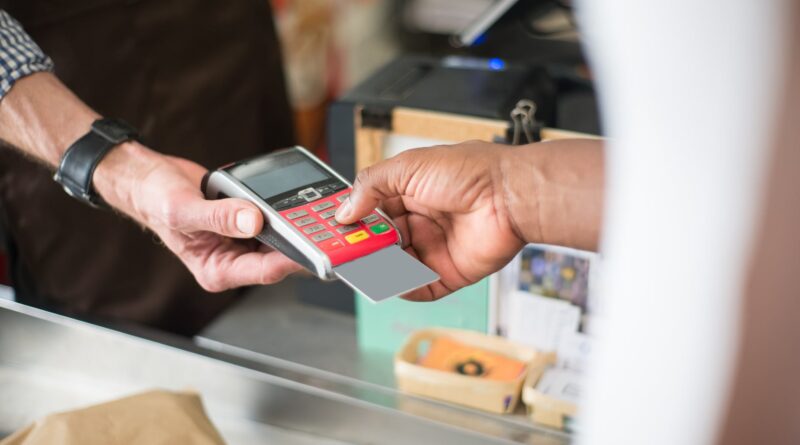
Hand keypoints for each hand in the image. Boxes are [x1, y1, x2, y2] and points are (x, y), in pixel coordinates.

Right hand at [94, 143, 302, 291]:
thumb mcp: (184, 209)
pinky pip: (272, 219)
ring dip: (295, 227)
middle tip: (325, 229)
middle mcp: (233, 259)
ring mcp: (242, 241)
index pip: (262, 271)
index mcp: (217, 270)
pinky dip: (284, 211)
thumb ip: (219, 217)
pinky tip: (297, 201)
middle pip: (277, 257)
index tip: (311, 248)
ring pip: (279, 238)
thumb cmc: (156, 201)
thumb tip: (253, 220)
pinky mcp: (248, 222)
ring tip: (317, 215)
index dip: (289, 260)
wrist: (152, 180)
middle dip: (299, 244)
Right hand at [335, 141, 526, 300]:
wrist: (510, 195)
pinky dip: (403, 289)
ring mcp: (435, 248)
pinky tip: (391, 283)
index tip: (331, 230)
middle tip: (341, 254)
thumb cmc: (470, 172)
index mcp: (409, 193)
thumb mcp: (408, 167)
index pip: (370, 211)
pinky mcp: (450, 273)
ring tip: (362, 268)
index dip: (351, 221)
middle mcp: (421, 221)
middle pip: (380, 242)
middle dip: (360, 248)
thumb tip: (345, 210)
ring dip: (377, 269)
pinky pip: (420, 288)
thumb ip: (371, 185)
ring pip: (395, 266)